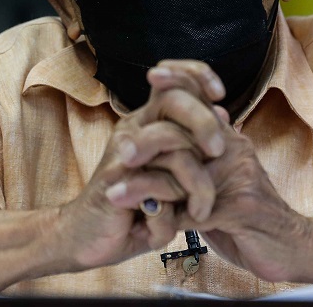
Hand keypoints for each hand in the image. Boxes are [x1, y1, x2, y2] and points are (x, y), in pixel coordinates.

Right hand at [56, 62, 229, 268]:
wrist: (88, 237)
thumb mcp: (171, 177)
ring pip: (171, 139)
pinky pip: (156, 185)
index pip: (174, 80)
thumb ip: (193, 148)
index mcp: (148, 122)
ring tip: (201, 209)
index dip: (198, 75)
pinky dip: (170, 213)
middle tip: (218, 152)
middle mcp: (134, 128)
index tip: (220, 94)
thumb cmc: (136, 207)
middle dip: (204, 122)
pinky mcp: (116, 179)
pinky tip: (171, 226)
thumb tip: (224, 115)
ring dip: (197, 183)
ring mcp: (123, 151)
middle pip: (173, 97)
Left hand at [104, 59, 312, 282]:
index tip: (154, 75)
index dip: (181, 82)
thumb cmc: (250, 217)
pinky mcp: (241, 209)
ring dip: (146, 186)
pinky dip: (165, 219)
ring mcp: (239, 177)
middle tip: (121, 151)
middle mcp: (235, 151)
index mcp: (228, 141)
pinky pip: (195, 208)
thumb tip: (175, 134)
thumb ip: (200, 161)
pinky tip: (144, 228)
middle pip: (190, 132)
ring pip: (185, 173)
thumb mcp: (223, 183)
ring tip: (114, 193)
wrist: (292, 250)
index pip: (203, 101)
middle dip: (150, 141)